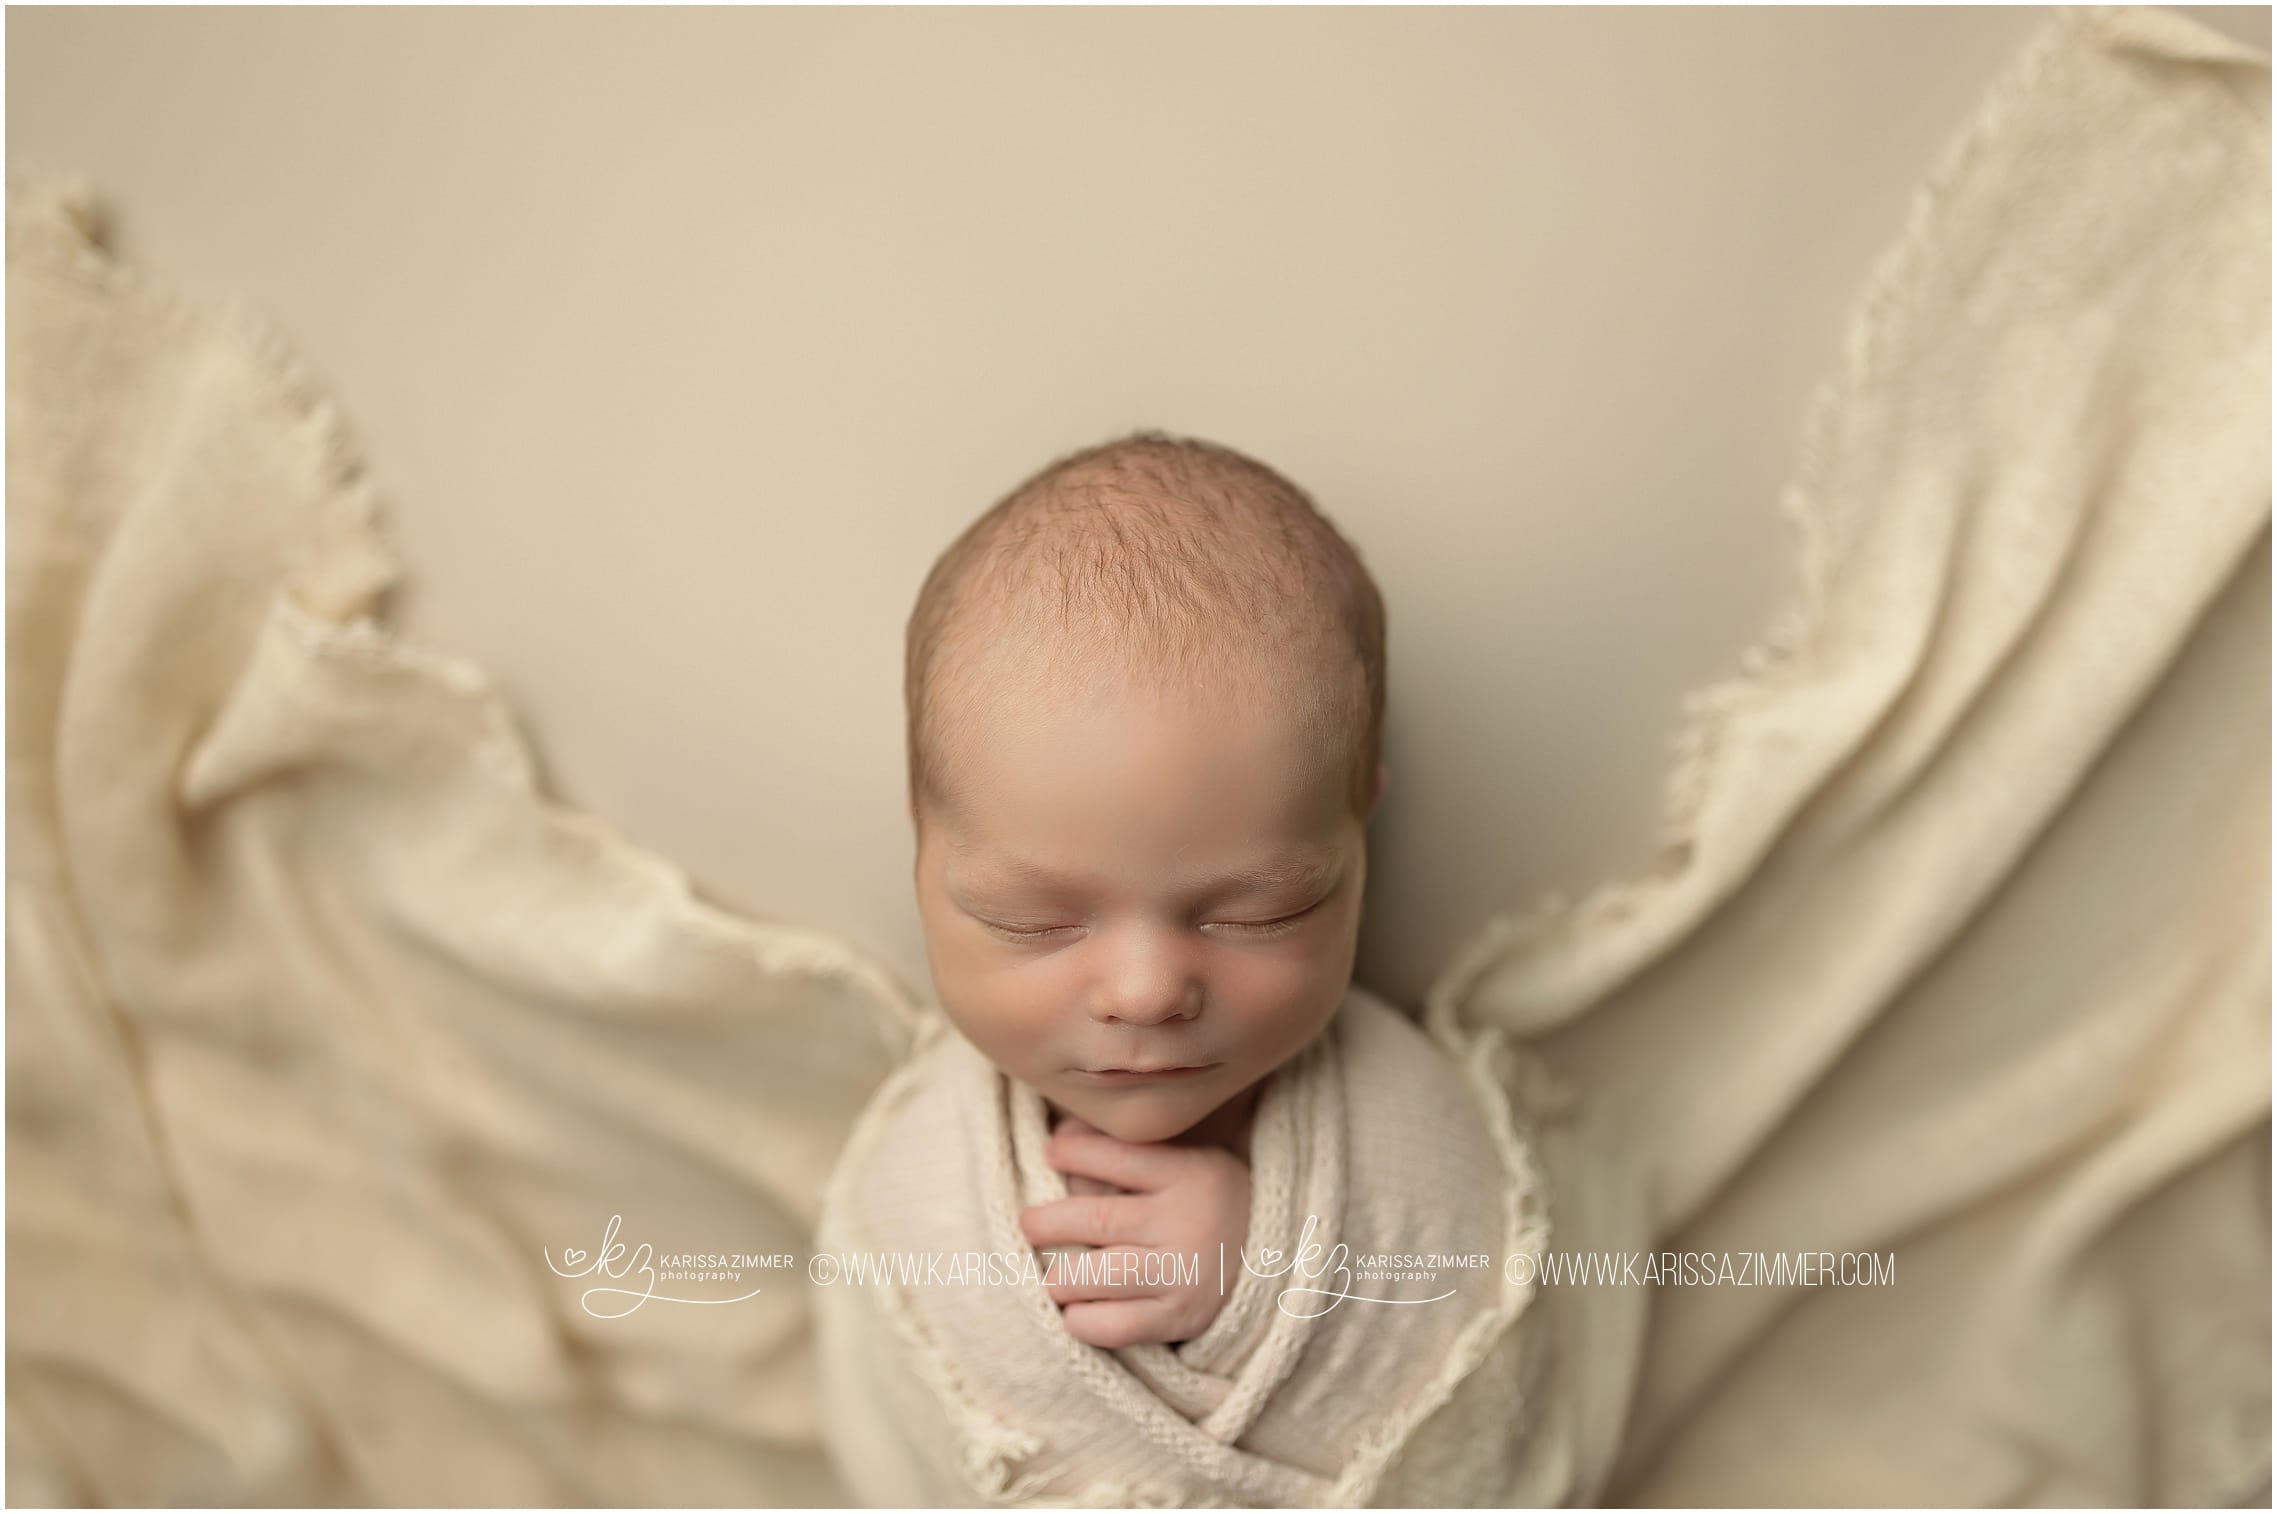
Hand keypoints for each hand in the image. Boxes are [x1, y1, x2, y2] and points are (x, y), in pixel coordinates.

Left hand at [1019, 1115, 1250, 1349]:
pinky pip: (1116, 1326)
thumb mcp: (1186, 1163)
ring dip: (1060, 1278)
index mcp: (1190, 1174)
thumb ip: (1126, 1153)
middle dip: (1047, 1223)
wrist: (1281, 1262)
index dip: (1073, 1152)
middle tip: (1029, 1226)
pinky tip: (1076, 1312)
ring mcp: (1184, 1274)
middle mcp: (1186, 1223)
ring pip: (1098, 1275)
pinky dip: (1084, 1321)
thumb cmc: (1212, 1204)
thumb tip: (1060, 1138)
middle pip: (1097, 1220)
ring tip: (1052, 1276)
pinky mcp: (1180, 1319)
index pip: (1117, 1157)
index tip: (1049, 1152)